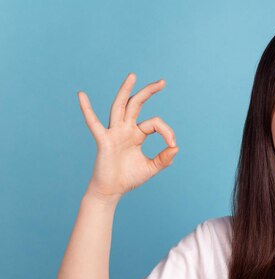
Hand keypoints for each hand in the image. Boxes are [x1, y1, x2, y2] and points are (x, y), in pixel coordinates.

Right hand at [78, 73, 178, 202]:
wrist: (112, 191)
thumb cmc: (129, 178)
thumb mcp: (151, 168)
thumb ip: (164, 158)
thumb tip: (176, 147)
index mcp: (137, 134)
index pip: (155, 123)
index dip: (167, 132)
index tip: (173, 145)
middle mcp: (125, 129)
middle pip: (136, 104)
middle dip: (149, 92)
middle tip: (163, 82)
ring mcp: (114, 133)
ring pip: (120, 107)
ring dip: (126, 90)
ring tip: (133, 75)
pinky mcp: (104, 141)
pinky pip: (93, 123)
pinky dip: (86, 109)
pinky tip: (81, 95)